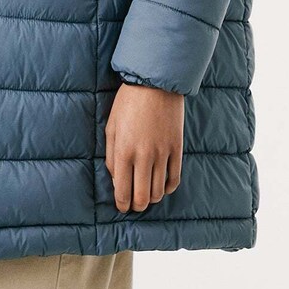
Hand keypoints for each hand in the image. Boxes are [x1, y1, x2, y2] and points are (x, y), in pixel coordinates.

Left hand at [105, 82, 183, 212]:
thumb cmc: (128, 102)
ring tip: (147, 193)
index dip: (122, 204)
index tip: (122, 206)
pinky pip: (175, 179)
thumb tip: (116, 181)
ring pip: (159, 192)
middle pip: (142, 197)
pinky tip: (163, 185)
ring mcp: (162, 153)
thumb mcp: (111, 126)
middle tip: (135, 204)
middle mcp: (143, 156)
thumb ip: (112, 156)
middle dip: (137, 205)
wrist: (156, 83)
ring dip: (152, 197)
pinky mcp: (177, 149)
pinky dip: (169, 188)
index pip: (123, 191)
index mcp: (124, 151)